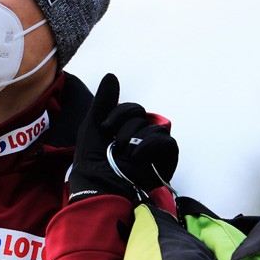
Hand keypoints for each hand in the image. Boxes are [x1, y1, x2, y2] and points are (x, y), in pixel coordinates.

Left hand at [68, 74, 177, 202]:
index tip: (104, 127)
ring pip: (155, 127)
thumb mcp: (93, 125)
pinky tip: (136, 156)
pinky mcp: (165, 162)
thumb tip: (112, 75)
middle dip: (126, 126)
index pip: (133, 109)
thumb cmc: (92, 159)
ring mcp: (153, 150)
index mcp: (124, 129)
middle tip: (114, 142)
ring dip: (135, 138)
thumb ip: (103, 101)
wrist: (98, 184)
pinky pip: (168, 142)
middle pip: (143, 116)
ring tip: (123, 153)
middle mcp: (140, 137)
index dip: (120, 113)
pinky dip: (151, 145)